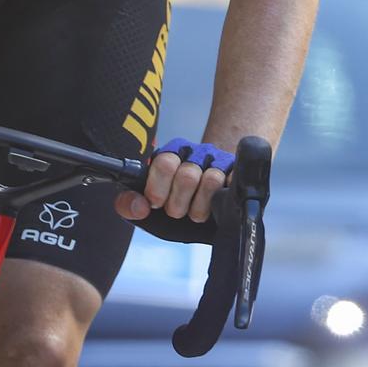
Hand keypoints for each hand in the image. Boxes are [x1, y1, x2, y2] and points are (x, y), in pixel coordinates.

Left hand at [117, 139, 233, 222]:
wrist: (211, 206)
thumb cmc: (177, 204)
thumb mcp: (150, 206)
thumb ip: (130, 204)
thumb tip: (139, 206)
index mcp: (169, 156)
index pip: (164, 163)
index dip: (159, 189)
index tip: (157, 203)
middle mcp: (194, 153)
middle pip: (187, 176)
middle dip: (179, 204)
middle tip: (178, 211)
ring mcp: (218, 161)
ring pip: (211, 180)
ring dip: (201, 208)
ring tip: (196, 213)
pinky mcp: (237, 172)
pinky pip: (232, 184)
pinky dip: (222, 201)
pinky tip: (215, 206)